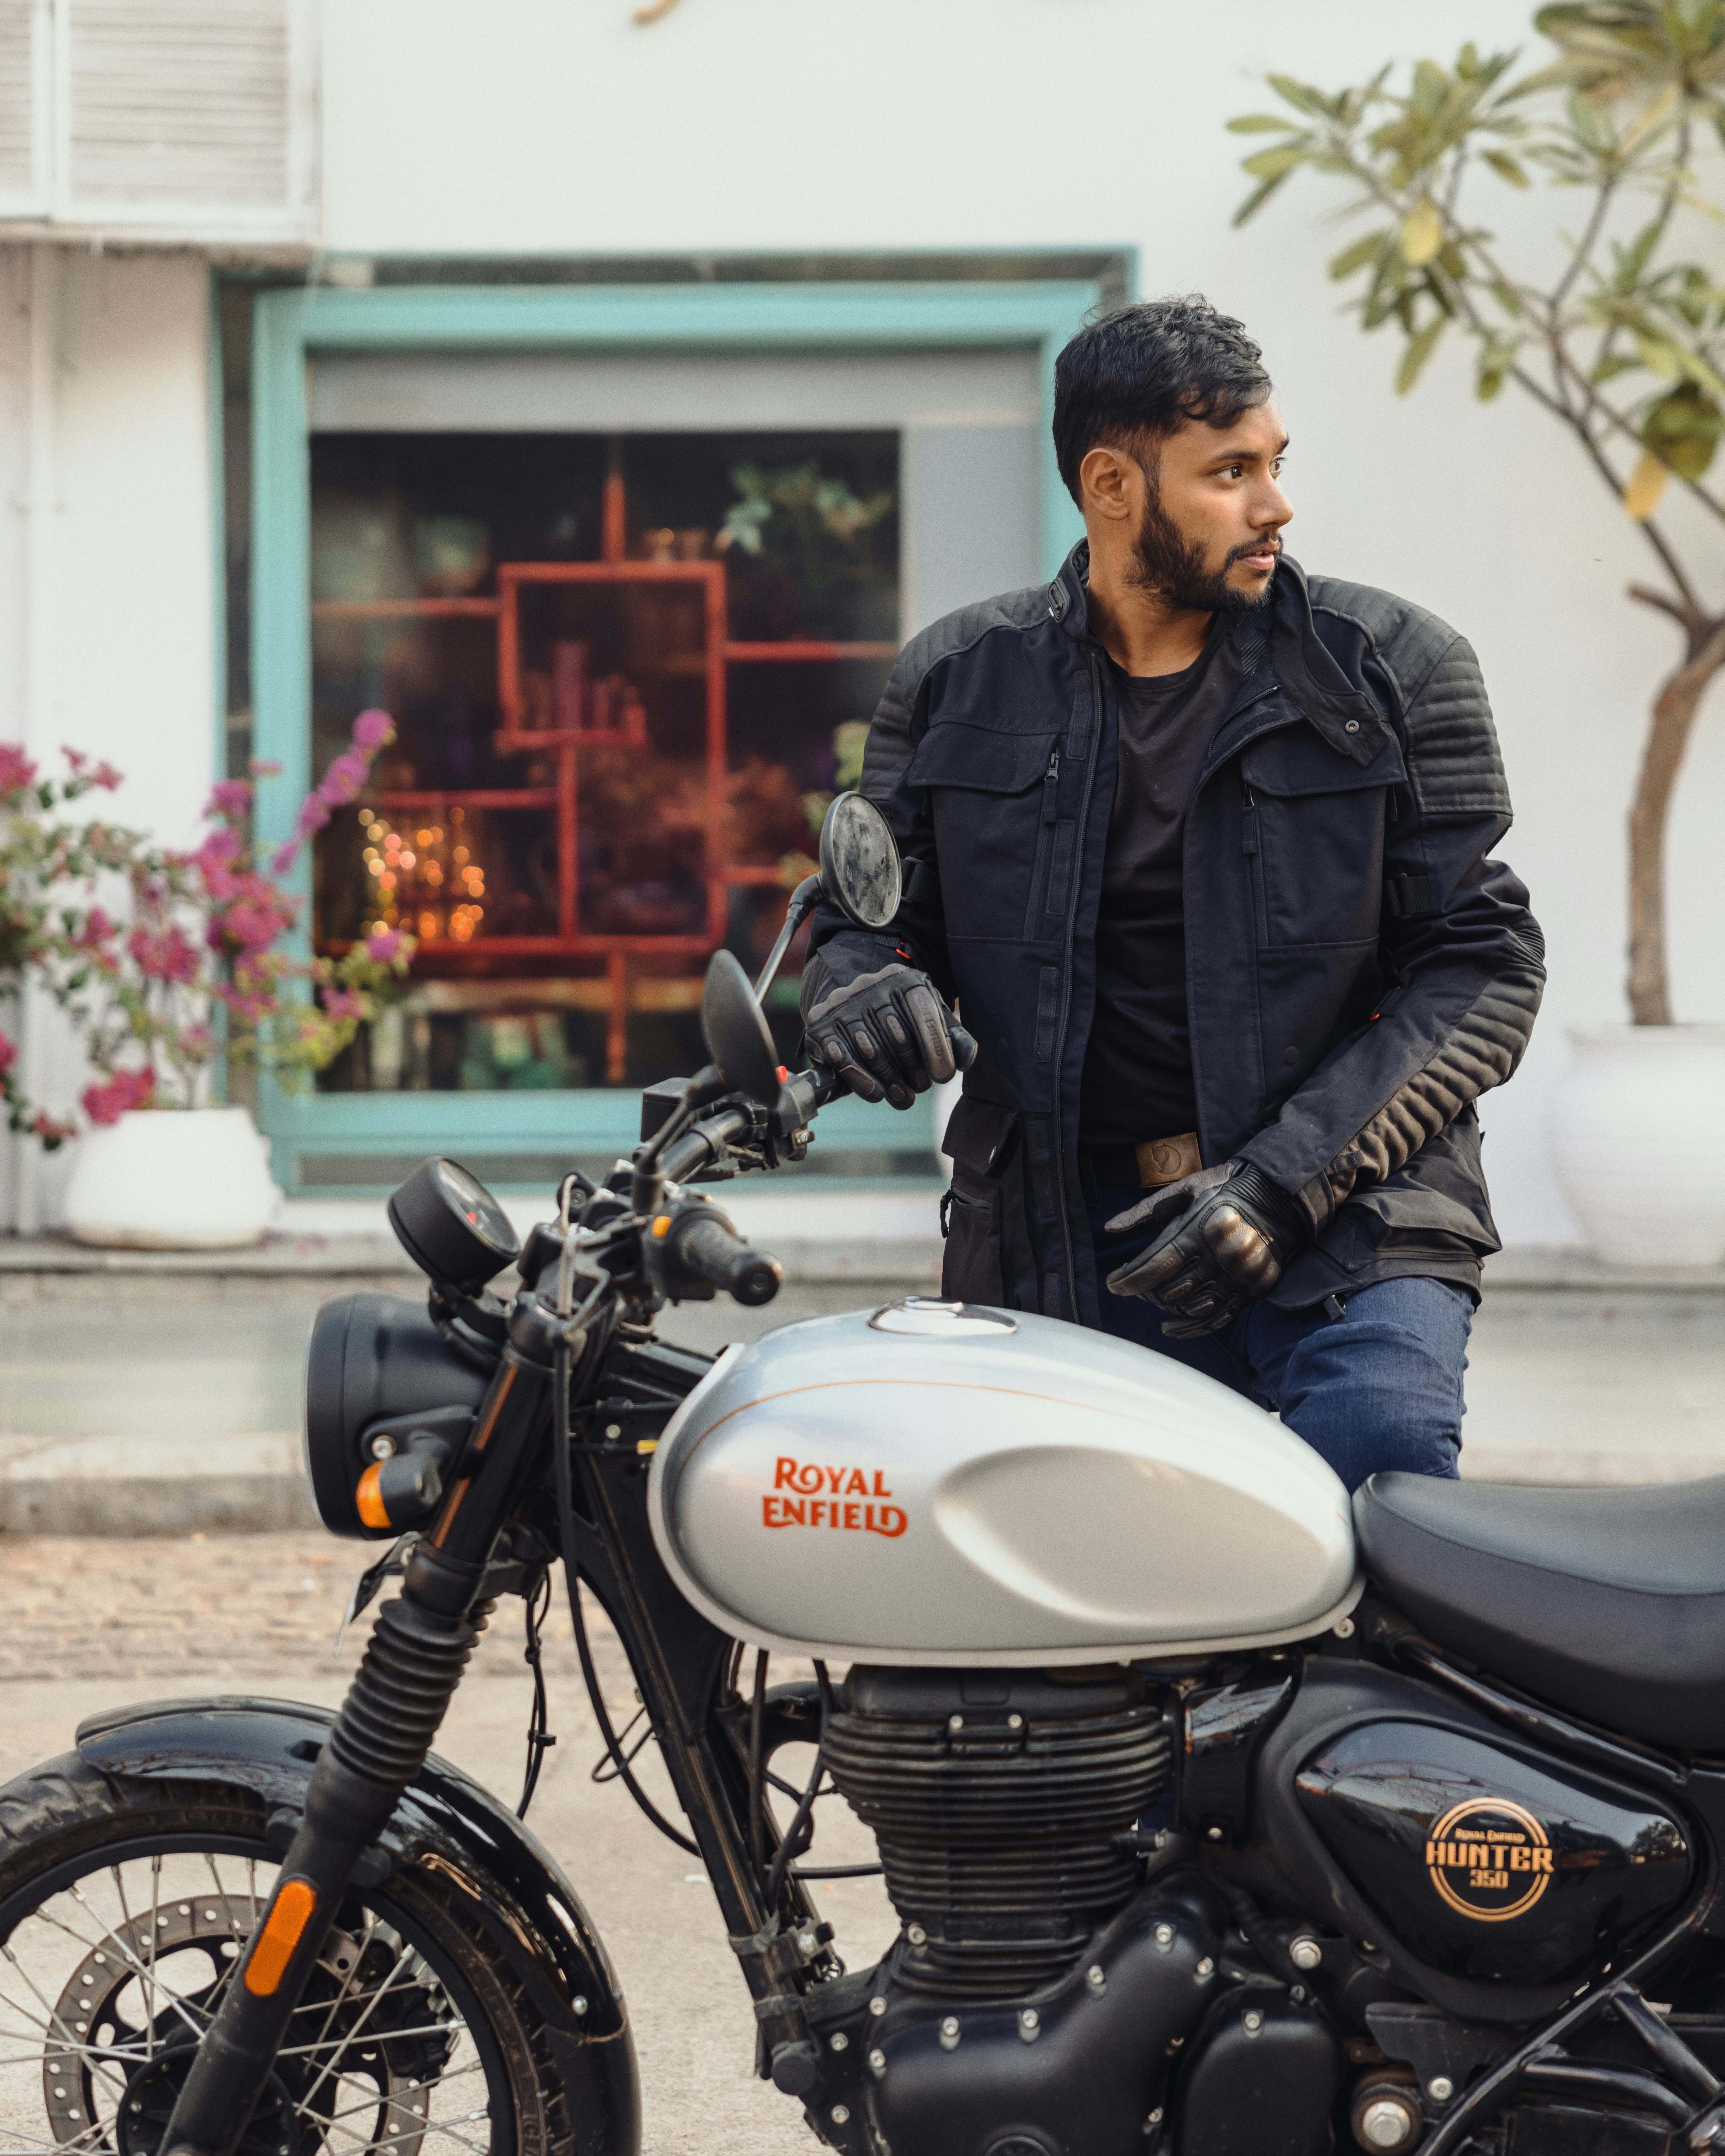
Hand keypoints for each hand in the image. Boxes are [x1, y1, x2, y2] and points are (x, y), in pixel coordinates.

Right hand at [804, 965, 974, 1108]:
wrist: (853, 1007)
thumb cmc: (901, 1019)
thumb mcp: (929, 1019)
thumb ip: (953, 1037)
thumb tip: (968, 1059)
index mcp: (903, 979)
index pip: (923, 1011)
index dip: (937, 1048)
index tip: (944, 1076)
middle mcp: (870, 985)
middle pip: (898, 1035)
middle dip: (914, 1069)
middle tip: (920, 1087)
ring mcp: (843, 1004)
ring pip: (872, 1051)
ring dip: (891, 1081)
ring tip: (903, 1096)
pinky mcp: (820, 1025)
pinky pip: (843, 1059)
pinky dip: (862, 1082)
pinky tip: (877, 1094)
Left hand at [1103, 1161, 1307, 1337]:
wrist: (1282, 1194)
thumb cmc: (1226, 1187)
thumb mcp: (1186, 1188)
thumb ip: (1146, 1209)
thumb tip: (1110, 1228)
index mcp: (1199, 1228)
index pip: (1155, 1266)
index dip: (1129, 1280)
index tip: (1113, 1284)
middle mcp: (1218, 1256)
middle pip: (1170, 1289)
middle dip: (1144, 1291)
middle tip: (1134, 1285)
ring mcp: (1238, 1275)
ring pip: (1191, 1307)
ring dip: (1166, 1307)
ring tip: (1153, 1299)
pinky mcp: (1251, 1289)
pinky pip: (1217, 1318)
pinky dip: (1191, 1327)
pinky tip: (1172, 1325)